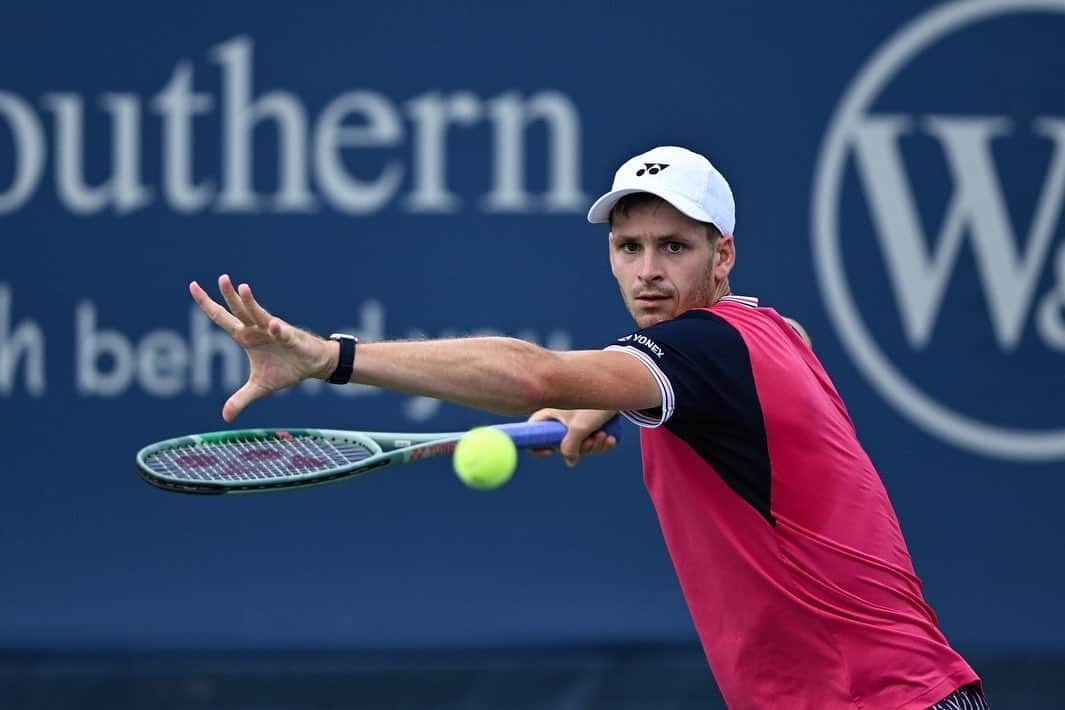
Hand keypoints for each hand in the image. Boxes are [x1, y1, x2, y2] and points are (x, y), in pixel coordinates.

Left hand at [190, 275, 334, 421]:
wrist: (312, 366)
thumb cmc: (285, 370)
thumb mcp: (260, 387)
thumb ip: (241, 399)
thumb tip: (226, 417)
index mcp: (245, 337)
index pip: (222, 318)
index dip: (207, 303)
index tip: (192, 286)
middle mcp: (257, 329)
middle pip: (239, 310)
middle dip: (228, 295)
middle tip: (221, 278)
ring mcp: (273, 331)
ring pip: (259, 315)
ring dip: (250, 303)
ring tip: (242, 288)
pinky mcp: (291, 338)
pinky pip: (282, 333)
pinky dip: (277, 330)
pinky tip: (272, 325)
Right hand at [528, 408, 618, 467]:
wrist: (621, 389)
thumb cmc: (596, 403)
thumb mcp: (580, 427)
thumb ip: (570, 447)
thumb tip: (570, 461)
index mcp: (550, 413)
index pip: (533, 432)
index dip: (538, 446)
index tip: (551, 451)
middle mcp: (560, 417)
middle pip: (562, 444)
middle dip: (580, 448)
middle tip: (591, 441)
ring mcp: (575, 421)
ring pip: (579, 445)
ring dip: (594, 446)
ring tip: (605, 436)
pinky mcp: (590, 422)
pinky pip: (591, 441)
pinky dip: (601, 443)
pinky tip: (611, 439)